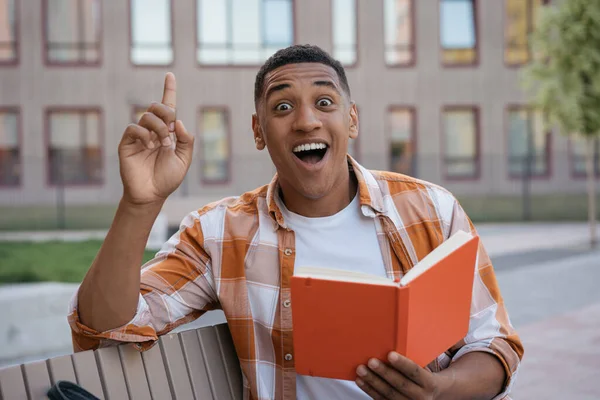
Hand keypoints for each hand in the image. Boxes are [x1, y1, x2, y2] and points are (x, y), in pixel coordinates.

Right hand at [118, 72, 193, 205]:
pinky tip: (149, 146)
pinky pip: (134, 128)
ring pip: (147, 116)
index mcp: (168, 132)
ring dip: (159, 128)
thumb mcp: (185, 159)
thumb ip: (187, 140)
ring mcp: (139, 136)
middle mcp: (153, 130)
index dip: (169, 90)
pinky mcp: (127, 143)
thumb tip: (180, 122)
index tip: (170, 74)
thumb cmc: (168, 178)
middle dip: (167, 113)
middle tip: (171, 131)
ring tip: (162, 145)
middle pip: (157, 107)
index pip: (168, 106)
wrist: (152, 194)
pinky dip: (144, 135)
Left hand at [356, 352, 450, 399]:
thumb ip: (415, 358)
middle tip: (371, 361)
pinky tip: (361, 381)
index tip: (390, 355)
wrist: (432, 395)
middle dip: (384, 372)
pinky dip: (369, 390)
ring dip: (373, 382)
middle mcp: (421, 397)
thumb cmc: (425, 376)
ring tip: (361, 370)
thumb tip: (395, 340)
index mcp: (430, 383)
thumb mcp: (426, 367)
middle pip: (400, 384)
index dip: (402, 363)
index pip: (415, 372)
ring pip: (389, 394)